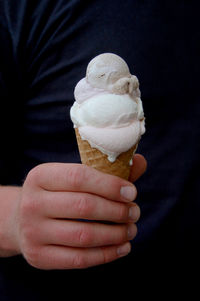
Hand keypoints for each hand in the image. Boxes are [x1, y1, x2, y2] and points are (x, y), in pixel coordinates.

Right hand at [16, 156, 145, 269]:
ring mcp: (32, 232)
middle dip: (117, 211)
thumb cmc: (58, 194)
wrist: (23, 220)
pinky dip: (107, 254)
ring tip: (131, 229)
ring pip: (84, 235)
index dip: (110, 185)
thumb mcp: (72, 177)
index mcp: (40, 176)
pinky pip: (79, 259)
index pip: (79, 177)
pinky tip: (122, 247)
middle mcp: (32, 203)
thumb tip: (141, 162)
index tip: (132, 192)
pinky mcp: (39, 256)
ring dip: (116, 234)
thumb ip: (107, 171)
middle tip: (134, 212)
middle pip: (84, 206)